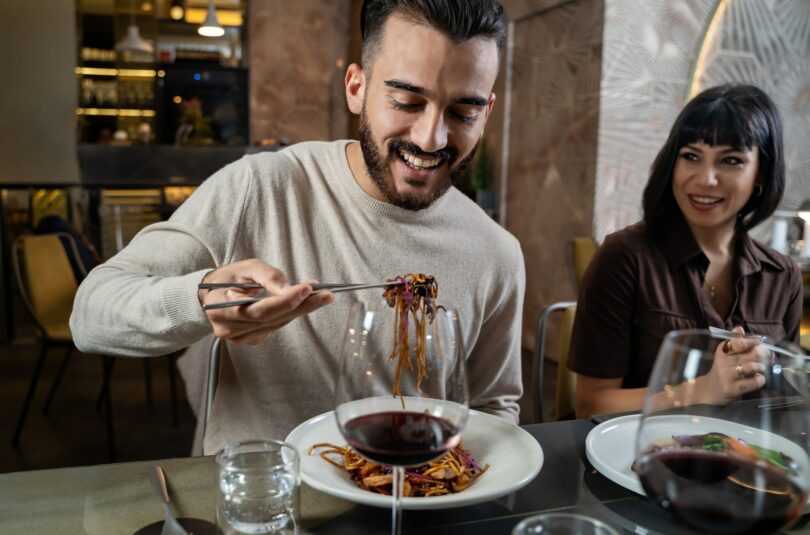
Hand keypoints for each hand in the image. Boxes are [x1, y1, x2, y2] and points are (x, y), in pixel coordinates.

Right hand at [198, 259, 333, 344]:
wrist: (211, 295)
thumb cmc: (229, 278)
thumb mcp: (246, 267)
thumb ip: (268, 276)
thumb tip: (291, 289)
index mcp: (221, 309)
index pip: (258, 310)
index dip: (284, 301)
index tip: (307, 289)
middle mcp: (229, 329)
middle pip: (272, 319)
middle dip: (302, 305)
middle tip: (326, 294)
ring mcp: (240, 338)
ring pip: (277, 324)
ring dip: (301, 309)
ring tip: (321, 295)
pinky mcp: (250, 339)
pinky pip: (276, 327)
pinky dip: (291, 314)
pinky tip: (303, 303)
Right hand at [695, 326, 766, 404]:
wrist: (710, 391)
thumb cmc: (722, 370)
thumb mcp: (725, 355)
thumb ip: (734, 341)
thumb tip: (739, 328)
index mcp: (722, 351)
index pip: (739, 342)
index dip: (752, 341)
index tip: (759, 342)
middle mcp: (722, 362)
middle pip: (750, 354)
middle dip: (763, 354)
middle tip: (768, 355)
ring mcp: (727, 376)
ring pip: (752, 367)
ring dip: (761, 367)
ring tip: (760, 368)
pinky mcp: (732, 389)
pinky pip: (754, 382)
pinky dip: (760, 379)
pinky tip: (757, 378)